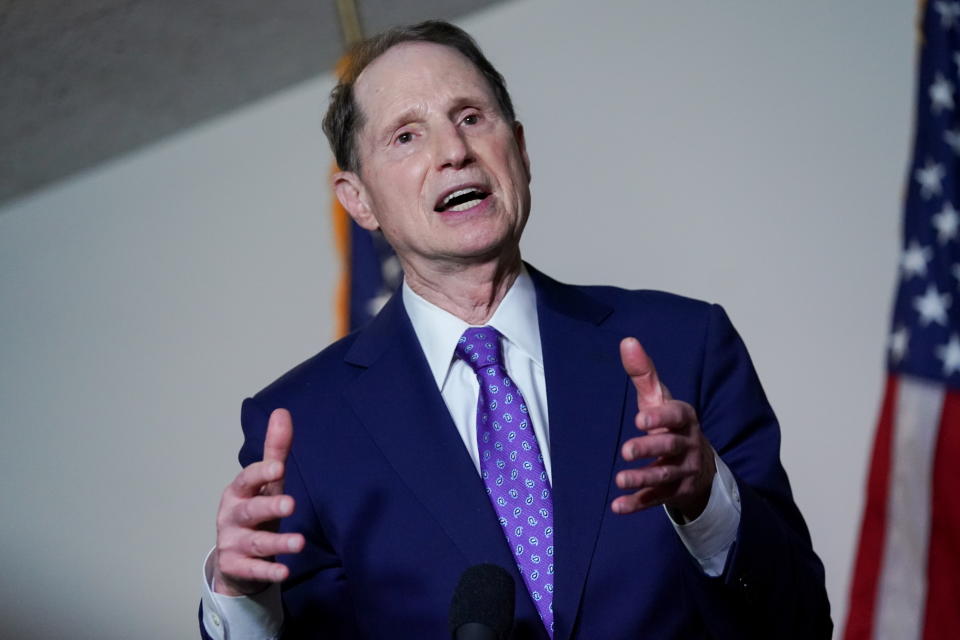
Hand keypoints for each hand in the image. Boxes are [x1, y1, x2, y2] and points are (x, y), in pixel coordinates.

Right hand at [213, 408, 304, 595]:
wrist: (232, 556)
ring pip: (255, 543)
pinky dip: (267, 572)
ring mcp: (232, 543)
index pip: (248, 479)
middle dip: (269, 507)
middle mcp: (232, 516)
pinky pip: (253, 570)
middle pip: (250, 511)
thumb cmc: (254, 511)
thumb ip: (275, 450)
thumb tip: (282, 412)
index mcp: (239, 491)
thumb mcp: (266, 482)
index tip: (279, 467)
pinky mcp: (236, 567)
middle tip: (291, 504)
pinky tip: (285, 572)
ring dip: (277, 544)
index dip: (261, 473)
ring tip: (300, 543)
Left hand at [611, 338, 715, 520]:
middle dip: (650, 448)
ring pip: (664, 476)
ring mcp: (683, 472)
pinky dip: (637, 504)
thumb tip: (627, 340)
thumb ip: (643, 373)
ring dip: (642, 479)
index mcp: (684, 420)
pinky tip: (617, 507)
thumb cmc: (671, 425)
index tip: (640, 418)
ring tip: (620, 479)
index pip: (677, 416)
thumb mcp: (659, 399)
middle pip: (670, 447)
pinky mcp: (674, 493)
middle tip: (626, 450)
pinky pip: (656, 500)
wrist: (700, 466)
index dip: (661, 417)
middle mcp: (687, 446)